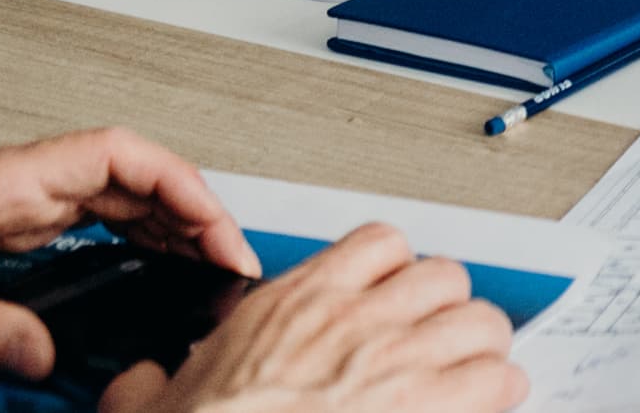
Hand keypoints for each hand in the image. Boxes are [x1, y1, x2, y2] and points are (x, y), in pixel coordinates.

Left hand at [0, 129, 258, 380]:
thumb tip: (47, 355)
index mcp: (16, 180)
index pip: (125, 156)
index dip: (184, 186)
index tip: (219, 229)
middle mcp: (32, 183)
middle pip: (140, 178)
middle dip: (194, 216)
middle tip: (229, 260)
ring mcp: (30, 201)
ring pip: (128, 196)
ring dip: (176, 227)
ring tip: (209, 265)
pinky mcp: (24, 224)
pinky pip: (105, 217)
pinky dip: (144, 236)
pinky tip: (161, 261)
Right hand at [99, 224, 524, 412]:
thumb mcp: (149, 402)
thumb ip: (150, 377)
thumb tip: (140, 377)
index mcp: (293, 307)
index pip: (378, 243)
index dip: (394, 269)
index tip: (393, 294)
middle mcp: (354, 321)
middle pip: (443, 275)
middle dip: (443, 308)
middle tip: (435, 337)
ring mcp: (398, 361)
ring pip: (481, 320)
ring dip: (478, 347)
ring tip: (470, 369)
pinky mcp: (431, 406)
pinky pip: (499, 378)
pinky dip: (499, 390)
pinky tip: (488, 403)